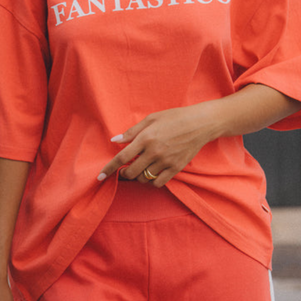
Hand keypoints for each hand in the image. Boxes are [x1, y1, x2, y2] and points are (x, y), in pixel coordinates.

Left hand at [98, 104, 214, 186]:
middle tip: (125, 170)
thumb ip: (132, 131)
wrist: (200, 123)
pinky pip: (158, 182)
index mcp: (146, 138)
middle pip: (131, 172)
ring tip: (141, 169)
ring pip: (144, 178)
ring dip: (138, 177)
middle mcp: (154, 151)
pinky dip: (152, 181)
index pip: (122, 157)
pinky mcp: (176, 168)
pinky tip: (152, 174)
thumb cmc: (174, 117)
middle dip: (124, 173)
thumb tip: (115, 140)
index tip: (100, 177)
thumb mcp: (151, 118)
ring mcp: (166, 161)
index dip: (109, 168)